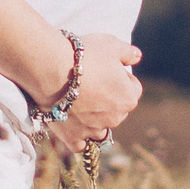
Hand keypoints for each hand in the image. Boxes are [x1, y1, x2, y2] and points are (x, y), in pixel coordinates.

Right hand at [53, 34, 142, 154]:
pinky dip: (78, 137)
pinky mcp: (73, 137)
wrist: (52, 69)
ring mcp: (93, 129)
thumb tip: (137, 57)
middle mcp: (115, 118)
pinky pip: (80, 144)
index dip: (120, 77)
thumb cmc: (84, 55)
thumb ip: (128, 53)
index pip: (133, 88)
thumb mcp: (111, 44)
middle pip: (117, 109)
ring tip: (78, 104)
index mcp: (128, 97)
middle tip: (89, 83)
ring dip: (94, 121)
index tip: (106, 69)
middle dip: (108, 99)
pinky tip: (72, 126)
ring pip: (100, 129)